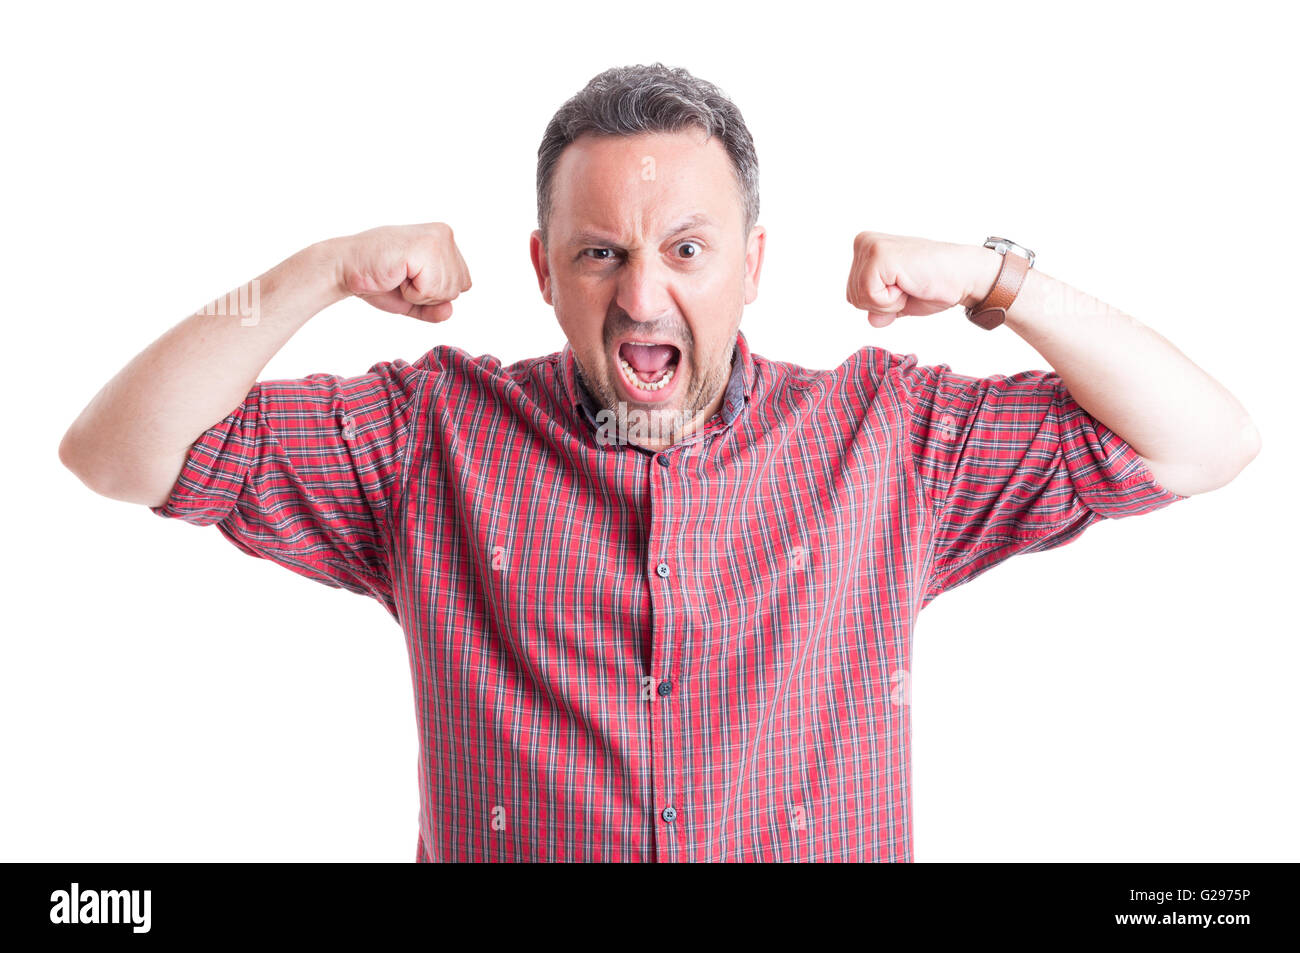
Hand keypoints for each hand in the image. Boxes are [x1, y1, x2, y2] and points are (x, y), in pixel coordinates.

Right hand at [334, 222, 471, 321]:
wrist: (344, 268)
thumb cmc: (376, 279)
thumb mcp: (413, 300)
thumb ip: (435, 308)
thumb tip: (450, 310)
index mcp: (445, 240)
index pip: (463, 284)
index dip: (435, 293)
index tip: (409, 278)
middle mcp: (444, 234)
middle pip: (458, 289)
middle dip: (427, 295)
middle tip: (400, 277)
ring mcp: (436, 238)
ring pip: (447, 291)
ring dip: (417, 294)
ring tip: (397, 275)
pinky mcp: (424, 247)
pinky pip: (431, 290)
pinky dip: (412, 293)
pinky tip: (396, 274)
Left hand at [846, 231, 998, 327]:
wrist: (964, 276)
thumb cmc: (935, 285)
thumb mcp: (898, 301)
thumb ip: (878, 308)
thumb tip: (871, 320)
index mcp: (865, 248)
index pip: (853, 295)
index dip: (881, 304)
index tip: (905, 287)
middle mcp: (864, 242)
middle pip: (853, 297)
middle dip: (883, 304)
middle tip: (909, 286)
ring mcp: (871, 246)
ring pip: (859, 298)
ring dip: (889, 302)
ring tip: (910, 283)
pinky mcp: (879, 255)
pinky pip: (870, 297)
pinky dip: (892, 301)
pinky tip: (909, 283)